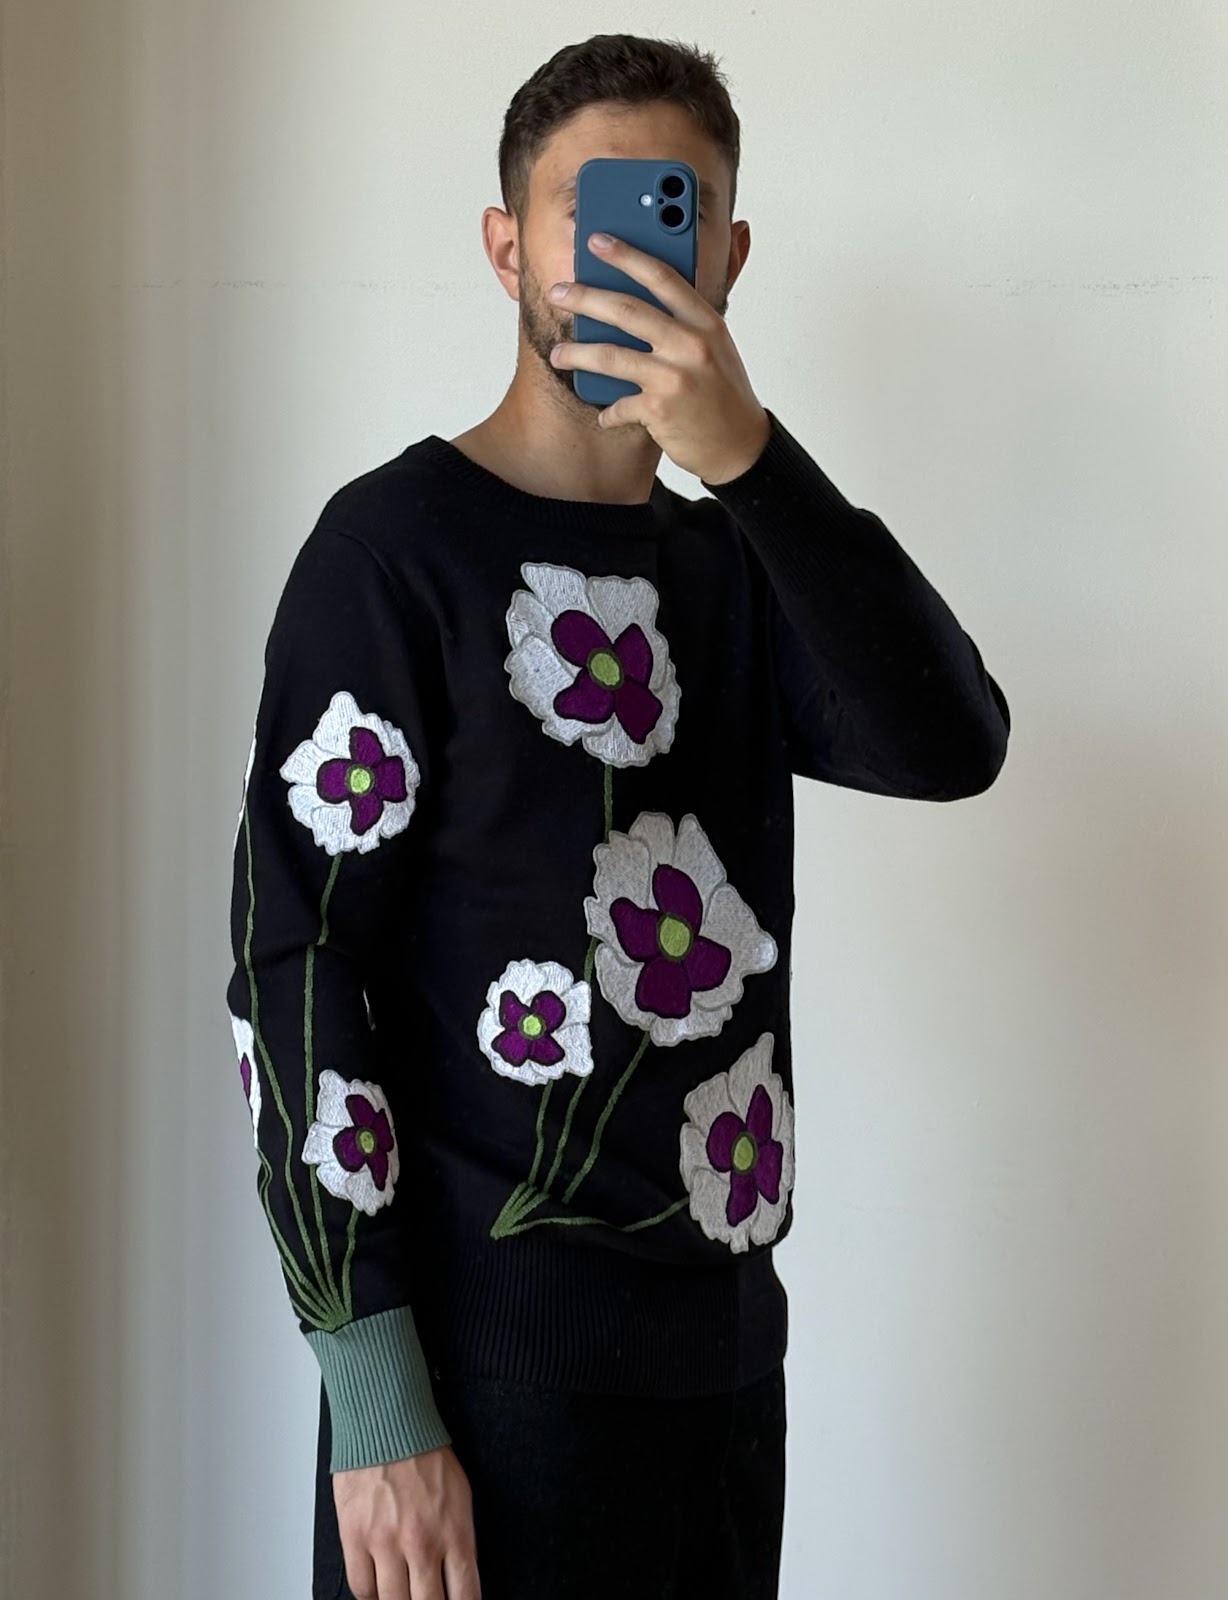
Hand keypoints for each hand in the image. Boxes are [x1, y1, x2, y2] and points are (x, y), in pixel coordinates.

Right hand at [333, 1444, 480, 1599]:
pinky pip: (362, 1588)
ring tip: (403, 1594)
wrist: (388, 1423)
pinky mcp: (355, 1537)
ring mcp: (386, 1542)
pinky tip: (379, 1588)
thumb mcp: (461, 1496)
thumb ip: (460, 1540)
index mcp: (454, 1532)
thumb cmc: (424, 1454)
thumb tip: (460, 1578)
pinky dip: (371, 1594)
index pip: (465, 1596)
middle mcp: (421, 1542)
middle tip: (426, 1598)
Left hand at [548, 231, 771, 483]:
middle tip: (559, 293)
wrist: (740, 445)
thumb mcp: (718, 345)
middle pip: (626, 310)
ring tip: (558, 353)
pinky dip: (608, 411)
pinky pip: (618, 405)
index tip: (597, 242)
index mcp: (705, 322)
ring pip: (610, 356)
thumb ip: (690, 315)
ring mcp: (674, 377)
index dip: (626, 255)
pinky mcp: (659, 410)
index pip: (662, 276)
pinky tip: (605, 413)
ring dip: (577, 353)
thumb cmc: (724, 394)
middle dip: (584, 297)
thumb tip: (658, 281)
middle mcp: (691, 345)